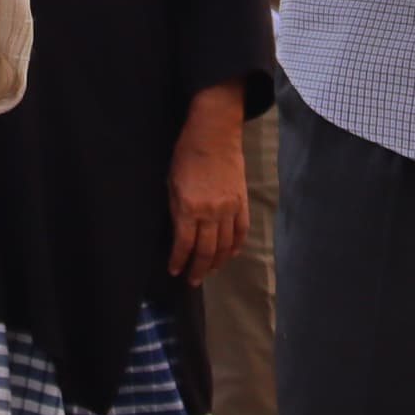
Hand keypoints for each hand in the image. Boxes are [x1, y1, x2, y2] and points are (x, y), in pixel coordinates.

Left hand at [169, 85, 250, 282]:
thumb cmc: (186, 155)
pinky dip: (236, 246)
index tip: (174, 271)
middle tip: (193, 280)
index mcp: (189, 207)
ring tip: (209, 270)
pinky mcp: (242, 202)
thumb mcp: (172, 184)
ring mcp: (229, 209)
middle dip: (198, 268)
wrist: (214, 134)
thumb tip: (180, 234)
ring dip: (217, 262)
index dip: (179, 261)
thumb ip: (177, 211)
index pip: (184, 244)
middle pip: (206, 250)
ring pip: (225, 245)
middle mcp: (211, 213)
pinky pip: (241, 232)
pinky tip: (230, 255)